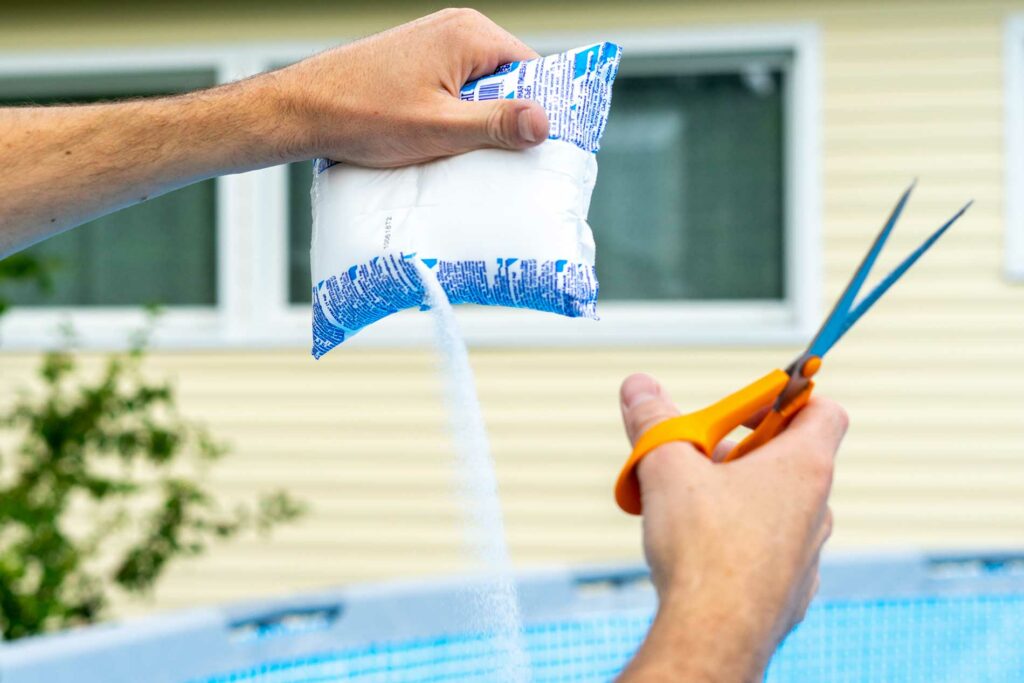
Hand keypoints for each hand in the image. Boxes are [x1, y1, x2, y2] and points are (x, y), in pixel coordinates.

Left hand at [264, 9, 550, 166]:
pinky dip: (458, 116)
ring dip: (480, 121)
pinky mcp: (419, 62)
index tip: (542, 146)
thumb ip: (494, 124)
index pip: (532, 70)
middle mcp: (456, 29)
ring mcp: (436, 44)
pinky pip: (457, 89)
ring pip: (482, 87)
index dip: (540, 109)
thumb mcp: (438, 129)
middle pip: (509, 79)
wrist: (303, 110)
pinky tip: (445, 142)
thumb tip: (543, 123)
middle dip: (508, 117)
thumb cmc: (363, 115)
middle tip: (503, 158)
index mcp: (469, 34)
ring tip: (467, 151)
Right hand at [616, 373, 847, 682]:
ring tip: (689, 505)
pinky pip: (770, 551)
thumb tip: (638, 386)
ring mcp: (807, 555)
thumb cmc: (702, 548)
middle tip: (696, 457)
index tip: (747, 406)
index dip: (789, 398)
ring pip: (777, 507)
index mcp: (803, 468)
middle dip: (741, 449)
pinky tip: (700, 553)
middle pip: (790, 458)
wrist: (712, 637)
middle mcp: (817, 510)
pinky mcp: (790, 593)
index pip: (823, 411)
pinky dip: (740, 540)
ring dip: (738, 495)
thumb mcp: (666, 466)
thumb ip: (654, 421)